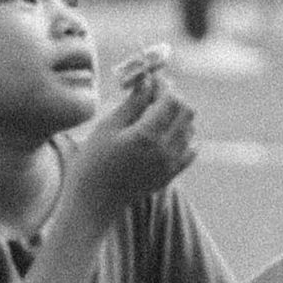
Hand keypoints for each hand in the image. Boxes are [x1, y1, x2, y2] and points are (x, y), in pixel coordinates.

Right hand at [71, 72, 196, 218]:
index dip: (164, 85)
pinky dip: (183, 137)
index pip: (171, 99)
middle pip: (187, 111)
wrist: (93, 204)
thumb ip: (131, 103)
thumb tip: (147, 80)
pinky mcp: (170, 175)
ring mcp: (170, 165)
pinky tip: (166, 134)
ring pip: (190, 129)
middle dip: (173, 97)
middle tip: (153, 93)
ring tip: (154, 113)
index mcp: (147, 136)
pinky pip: (189, 150)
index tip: (151, 78)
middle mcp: (165, 150)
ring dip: (178, 115)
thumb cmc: (92, 163)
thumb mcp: (107, 128)